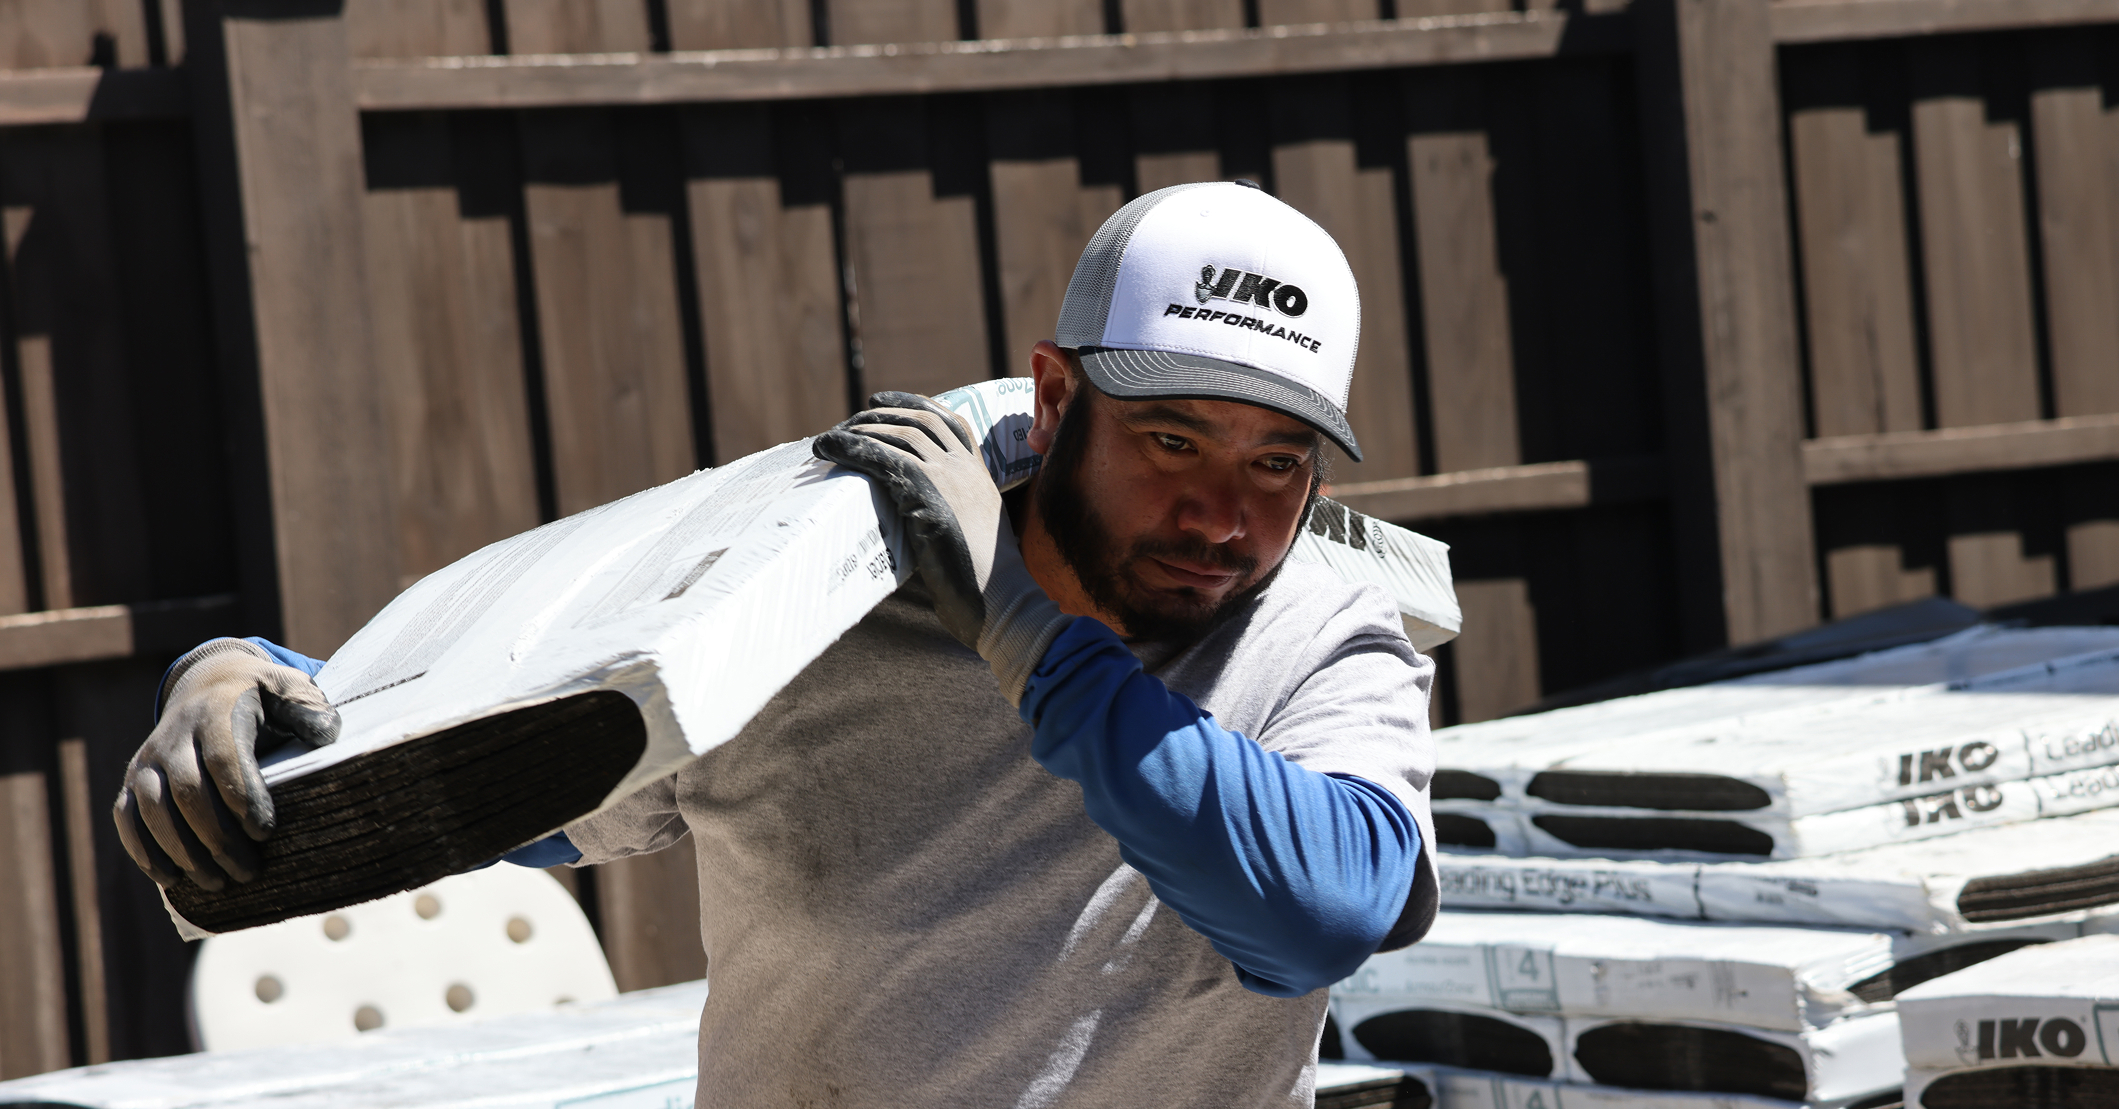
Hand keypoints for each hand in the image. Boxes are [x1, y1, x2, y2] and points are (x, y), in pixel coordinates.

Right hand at [113, 639, 339, 889]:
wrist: (207, 683)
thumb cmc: (258, 695)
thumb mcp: (287, 688)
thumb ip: (307, 708)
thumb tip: (326, 735)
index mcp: (215, 712)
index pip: (223, 759)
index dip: (243, 798)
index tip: (266, 832)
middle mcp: (175, 735)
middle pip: (188, 792)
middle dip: (218, 838)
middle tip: (249, 872)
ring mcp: (148, 758)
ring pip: (153, 809)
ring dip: (183, 852)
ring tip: (218, 883)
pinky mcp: (133, 778)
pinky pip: (126, 817)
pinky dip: (143, 850)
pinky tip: (171, 879)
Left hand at [814, 392, 1073, 703]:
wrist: (999, 601)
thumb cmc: (982, 584)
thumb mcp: (971, 537)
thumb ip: (949, 517)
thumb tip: (915, 524)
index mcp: (980, 476)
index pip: (951, 421)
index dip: (914, 404)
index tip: (883, 401)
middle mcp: (966, 470)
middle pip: (920, 421)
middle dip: (879, 414)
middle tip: (846, 422)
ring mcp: (950, 480)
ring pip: (900, 434)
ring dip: (858, 430)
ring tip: (829, 438)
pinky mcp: (929, 496)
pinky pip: (883, 458)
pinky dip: (851, 448)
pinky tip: (827, 448)